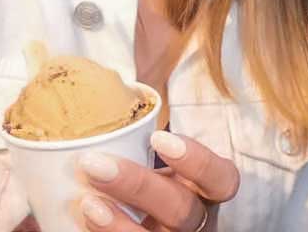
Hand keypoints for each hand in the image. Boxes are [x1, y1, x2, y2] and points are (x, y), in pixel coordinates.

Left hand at [76, 131, 239, 231]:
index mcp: (207, 191)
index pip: (221, 179)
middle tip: (95, 164)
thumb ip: (147, 138)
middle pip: (182, 210)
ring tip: (88, 202)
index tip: (159, 139)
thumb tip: (106, 88)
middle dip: (139, 186)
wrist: (145, 221)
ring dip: (119, 223)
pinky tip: (86, 220)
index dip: (197, 161)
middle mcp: (197, 221)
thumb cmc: (151, 187)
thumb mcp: (162, 164)